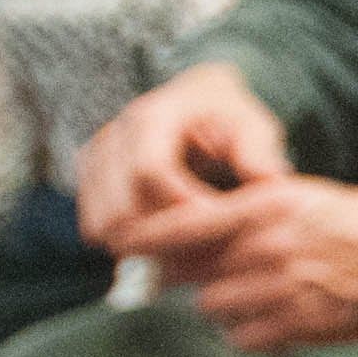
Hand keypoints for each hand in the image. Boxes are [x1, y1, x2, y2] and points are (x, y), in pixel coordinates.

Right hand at [75, 61, 289, 249]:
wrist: (197, 102)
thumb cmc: (230, 118)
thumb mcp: (254, 125)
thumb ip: (259, 151)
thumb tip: (268, 180)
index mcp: (153, 117)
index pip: (149, 173)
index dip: (180, 209)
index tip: (215, 225)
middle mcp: (114, 136)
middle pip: (119, 208)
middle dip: (163, 238)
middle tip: (204, 253)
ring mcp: (94, 159)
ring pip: (102, 224)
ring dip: (143, 247)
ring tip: (188, 253)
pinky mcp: (89, 180)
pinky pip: (95, 227)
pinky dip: (128, 245)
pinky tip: (167, 247)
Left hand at [107, 176, 357, 352]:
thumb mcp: (305, 198)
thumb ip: (252, 213)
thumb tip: (198, 230)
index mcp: (267, 207)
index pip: (183, 224)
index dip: (143, 237)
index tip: (118, 243)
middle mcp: (268, 246)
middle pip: (188, 272)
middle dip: (181, 276)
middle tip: (185, 276)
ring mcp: (282, 288)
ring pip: (212, 306)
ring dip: (223, 305)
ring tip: (255, 295)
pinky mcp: (299, 325)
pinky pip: (243, 339)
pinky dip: (250, 334)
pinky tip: (274, 319)